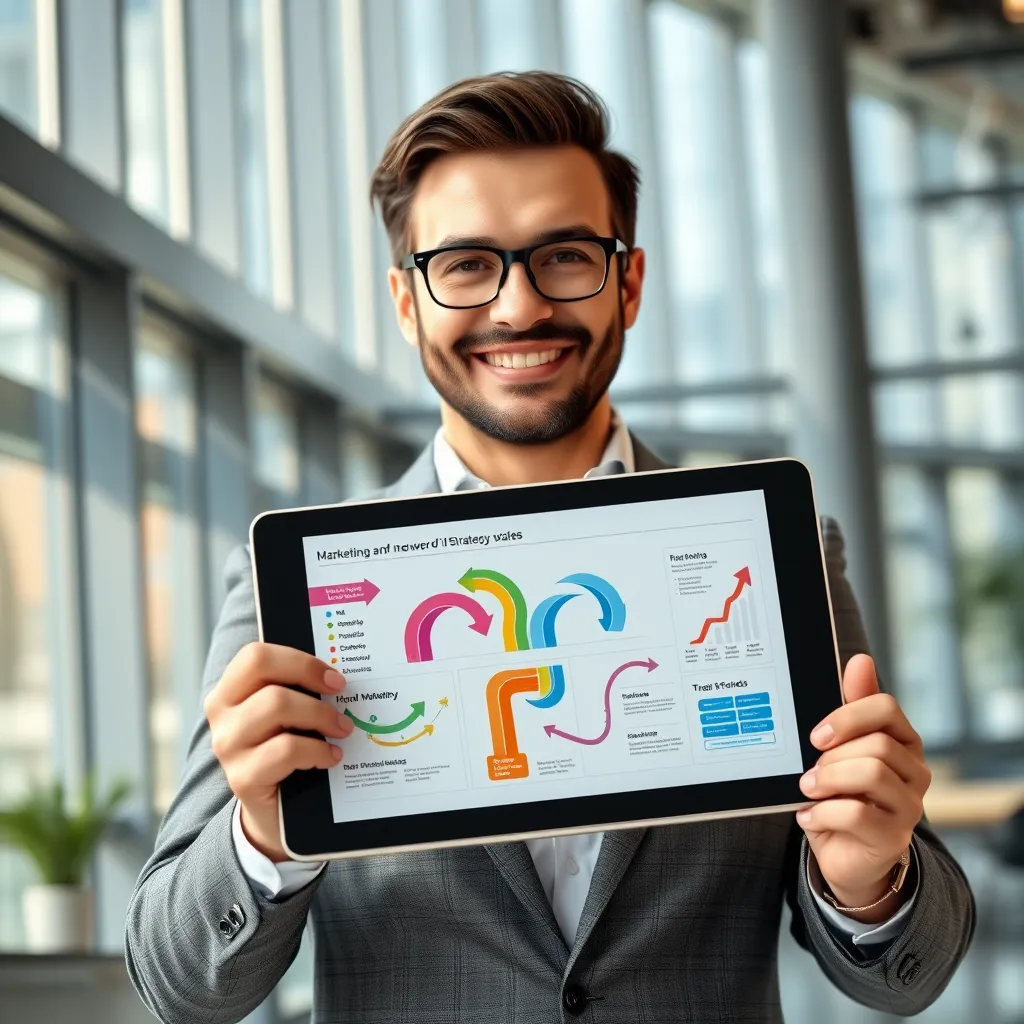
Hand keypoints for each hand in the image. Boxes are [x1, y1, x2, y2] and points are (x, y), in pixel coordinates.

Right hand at [204, 642, 353, 861]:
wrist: (273, 810)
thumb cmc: (285, 747)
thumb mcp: (288, 715)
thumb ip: (299, 689)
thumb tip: (338, 673)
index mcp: (230, 689)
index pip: (255, 655)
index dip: (299, 659)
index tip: (333, 676)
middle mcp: (221, 712)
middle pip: (263, 670)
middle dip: (310, 677)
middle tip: (341, 695)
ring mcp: (228, 745)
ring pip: (276, 705)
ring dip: (320, 715)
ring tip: (342, 729)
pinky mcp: (242, 777)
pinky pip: (286, 750)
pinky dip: (317, 750)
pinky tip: (331, 756)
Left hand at [796, 654, 929, 922]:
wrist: (845, 851)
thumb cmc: (842, 792)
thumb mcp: (841, 748)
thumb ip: (852, 706)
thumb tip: (861, 660)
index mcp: (902, 740)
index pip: (886, 708)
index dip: (848, 715)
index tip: (816, 735)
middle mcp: (914, 771)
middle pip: (877, 743)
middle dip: (833, 756)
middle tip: (809, 771)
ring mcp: (909, 805)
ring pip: (872, 773)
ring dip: (827, 780)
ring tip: (807, 789)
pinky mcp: (894, 836)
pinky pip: (858, 814)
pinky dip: (823, 812)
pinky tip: (809, 816)